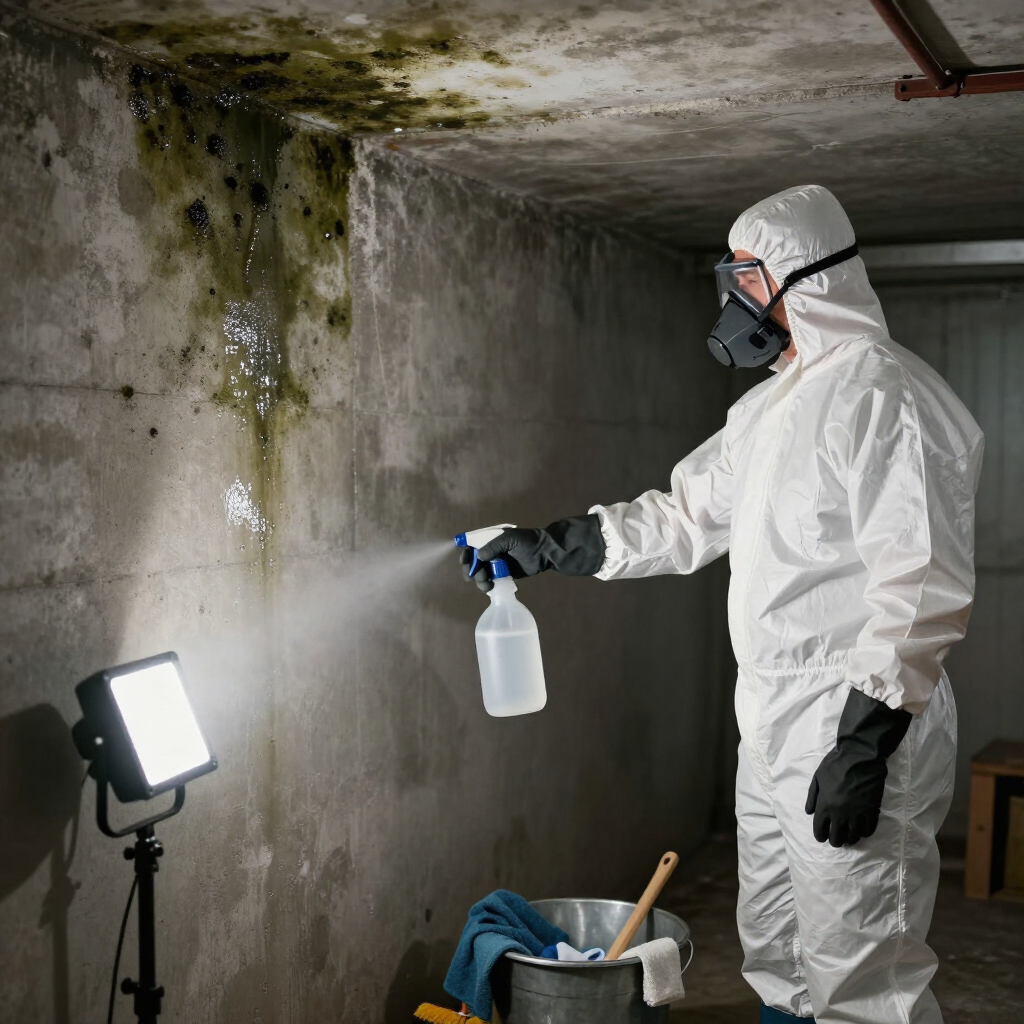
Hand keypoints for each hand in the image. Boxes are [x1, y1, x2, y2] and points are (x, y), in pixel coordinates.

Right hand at [460, 516, 604, 592]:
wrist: (544, 552)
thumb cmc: (527, 541)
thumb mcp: (508, 540)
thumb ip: (492, 547)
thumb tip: (478, 558)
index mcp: (490, 540)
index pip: (471, 546)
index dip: (466, 554)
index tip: (465, 562)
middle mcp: (491, 552)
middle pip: (473, 562)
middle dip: (472, 570)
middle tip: (477, 576)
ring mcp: (497, 564)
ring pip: (481, 574)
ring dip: (480, 580)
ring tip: (487, 585)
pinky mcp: (504, 575)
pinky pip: (491, 581)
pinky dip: (488, 585)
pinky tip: (491, 587)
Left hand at [805, 688, 911, 846]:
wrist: (860, 756)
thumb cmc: (835, 764)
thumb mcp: (817, 778)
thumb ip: (812, 797)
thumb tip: (809, 813)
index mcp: (824, 805)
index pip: (820, 831)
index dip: (821, 836)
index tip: (823, 837)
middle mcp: (840, 813)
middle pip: (837, 838)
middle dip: (836, 840)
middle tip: (837, 838)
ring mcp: (857, 813)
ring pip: (854, 836)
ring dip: (850, 838)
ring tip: (850, 836)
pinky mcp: (872, 810)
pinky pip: (869, 830)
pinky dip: (865, 833)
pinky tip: (862, 830)